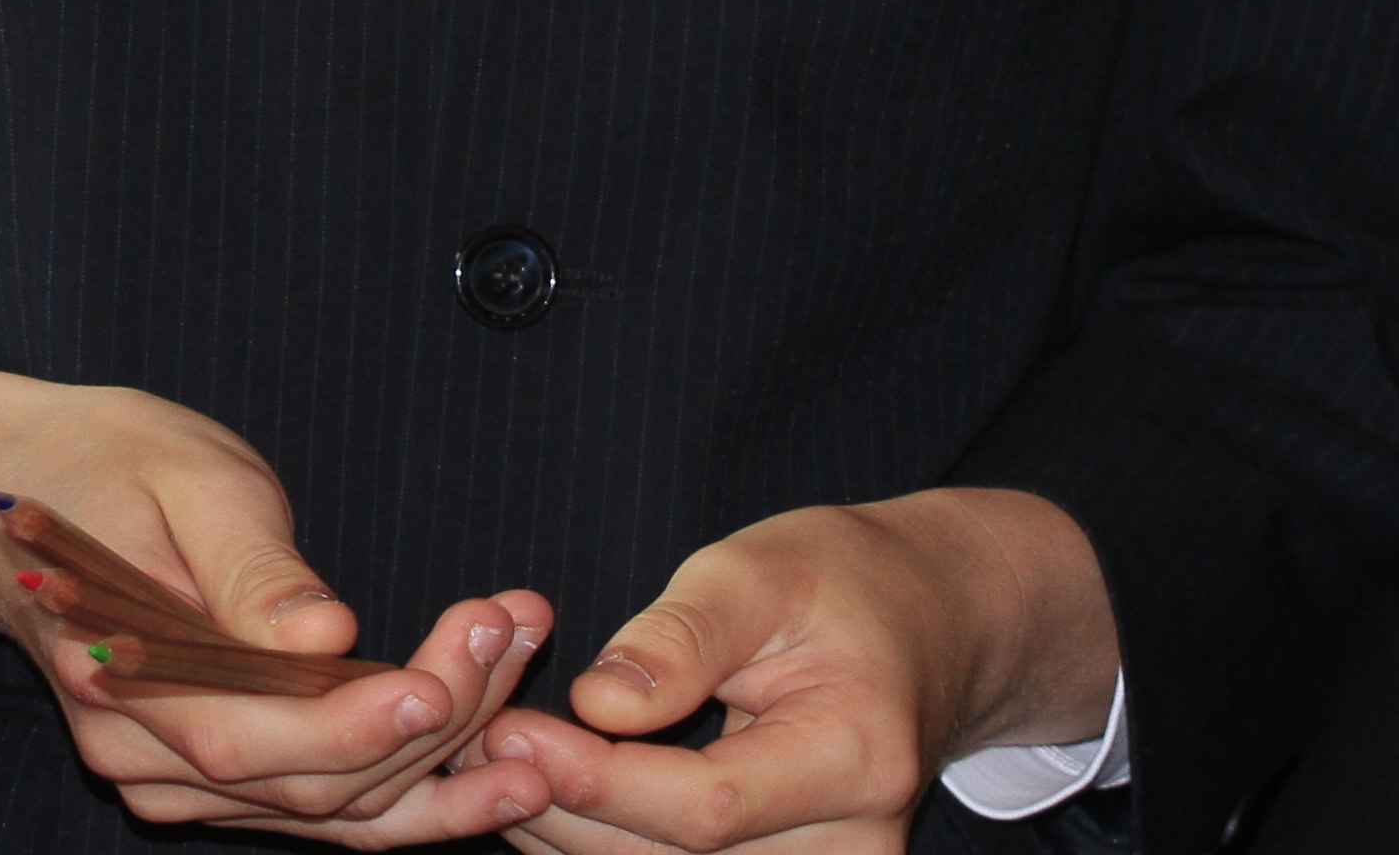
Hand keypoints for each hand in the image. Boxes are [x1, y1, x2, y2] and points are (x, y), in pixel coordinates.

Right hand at [0, 362, 556, 839]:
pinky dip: (417, 786)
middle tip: (520, 624)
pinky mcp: (215, 783)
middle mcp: (138, 754)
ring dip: (446, 756)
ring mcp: (174, 782)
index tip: (461, 661)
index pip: (254, 734)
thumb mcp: (182, 477)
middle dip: (436, 717)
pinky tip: (496, 750)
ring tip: (529, 673)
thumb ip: (250, 566)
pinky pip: (327, 811)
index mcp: (117, 675)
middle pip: (311, 782)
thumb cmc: (109, 465)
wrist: (24, 496)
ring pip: (335, 811)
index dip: (364, 718)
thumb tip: (325, 636)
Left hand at [483, 493, 1113, 854]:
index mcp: (859, 757)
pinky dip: (611, 841)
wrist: (924, 624)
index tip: (505, 726)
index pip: (707, 807)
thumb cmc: (840, 582)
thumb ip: (681, 640)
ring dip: (574, 837)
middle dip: (564, 812)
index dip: (597, 779)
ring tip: (494, 767)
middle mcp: (856, 843)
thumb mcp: (758, 572)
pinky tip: (548, 794)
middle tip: (473, 747)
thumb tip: (598, 706)